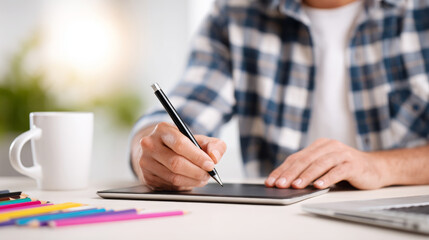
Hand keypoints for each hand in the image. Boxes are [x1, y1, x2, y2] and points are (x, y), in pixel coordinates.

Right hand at [137, 122, 225, 190]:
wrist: (159, 150)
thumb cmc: (182, 144)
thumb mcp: (199, 139)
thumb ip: (213, 145)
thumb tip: (214, 157)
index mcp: (162, 130)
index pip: (180, 144)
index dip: (197, 157)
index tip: (210, 165)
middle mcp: (150, 144)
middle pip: (176, 163)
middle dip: (197, 171)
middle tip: (208, 174)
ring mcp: (145, 161)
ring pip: (173, 177)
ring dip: (192, 180)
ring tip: (202, 178)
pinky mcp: (147, 177)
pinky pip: (169, 185)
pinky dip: (184, 185)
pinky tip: (190, 180)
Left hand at [265, 138, 385, 189]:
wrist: (375, 168)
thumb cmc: (345, 169)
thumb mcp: (324, 166)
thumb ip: (308, 170)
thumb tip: (285, 182)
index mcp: (318, 145)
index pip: (296, 158)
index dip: (282, 169)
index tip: (271, 181)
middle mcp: (329, 146)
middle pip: (305, 160)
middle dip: (290, 173)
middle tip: (280, 184)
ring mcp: (342, 154)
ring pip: (320, 164)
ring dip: (306, 176)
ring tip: (296, 186)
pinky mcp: (353, 164)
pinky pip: (338, 171)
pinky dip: (327, 178)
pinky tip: (318, 186)